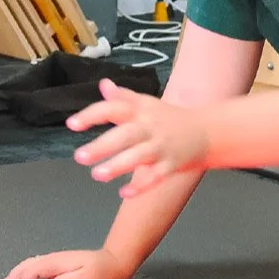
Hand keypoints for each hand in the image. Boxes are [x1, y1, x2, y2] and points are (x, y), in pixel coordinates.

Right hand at [0, 248, 131, 278]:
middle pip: (27, 266)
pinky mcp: (59, 263)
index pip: (33, 272)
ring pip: (30, 264)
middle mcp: (54, 259)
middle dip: (11, 277)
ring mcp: (56, 260)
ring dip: (16, 274)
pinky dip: (25, 271)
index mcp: (58, 264)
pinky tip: (22, 276)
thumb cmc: (104, 274)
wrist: (116, 261)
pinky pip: (36, 266)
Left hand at [68, 80, 209, 195]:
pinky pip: (155, 177)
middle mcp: (149, 127)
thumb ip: (123, 97)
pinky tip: (123, 193)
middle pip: (125, 135)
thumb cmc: (169, 118)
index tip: (72, 124)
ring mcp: (161, 147)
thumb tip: (104, 84)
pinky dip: (141, 186)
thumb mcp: (147, 103)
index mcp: (140, 110)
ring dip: (118, 166)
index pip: (113, 108)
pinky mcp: (171, 164)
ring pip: (139, 156)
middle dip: (102, 146)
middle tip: (79, 157)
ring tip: (97, 175)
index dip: (92, 115)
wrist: (206, 132)